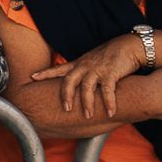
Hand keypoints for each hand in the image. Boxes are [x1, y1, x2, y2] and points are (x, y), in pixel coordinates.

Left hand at [30, 31, 149, 118]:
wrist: (129, 46)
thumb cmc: (110, 56)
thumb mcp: (91, 62)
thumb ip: (82, 71)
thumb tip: (76, 85)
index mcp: (79, 64)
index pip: (58, 69)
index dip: (45, 73)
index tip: (32, 77)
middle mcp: (85, 66)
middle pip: (69, 80)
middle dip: (66, 95)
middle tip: (65, 108)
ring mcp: (97, 69)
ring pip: (87, 87)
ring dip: (87, 103)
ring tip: (87, 115)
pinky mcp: (111, 73)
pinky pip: (108, 90)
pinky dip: (109, 102)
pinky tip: (110, 112)